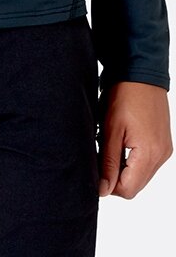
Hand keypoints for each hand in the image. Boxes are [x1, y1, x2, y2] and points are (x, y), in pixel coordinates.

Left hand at [98, 80, 172, 197]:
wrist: (141, 72)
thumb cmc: (124, 95)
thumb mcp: (111, 129)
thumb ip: (109, 162)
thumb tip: (104, 190)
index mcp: (149, 154)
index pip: (127, 190)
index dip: (109, 184)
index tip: (97, 167)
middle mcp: (161, 156)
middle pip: (136, 185)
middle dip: (116, 177)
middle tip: (102, 155)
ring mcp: (165, 150)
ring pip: (142, 175)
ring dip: (125, 168)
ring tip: (113, 145)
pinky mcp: (164, 143)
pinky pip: (149, 163)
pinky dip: (134, 159)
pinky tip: (124, 141)